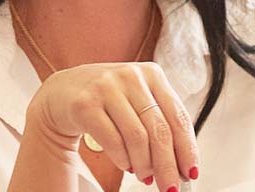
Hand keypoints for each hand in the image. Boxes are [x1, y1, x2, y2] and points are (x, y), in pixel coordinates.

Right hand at [27, 62, 198, 188]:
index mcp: (153, 74)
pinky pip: (112, 140)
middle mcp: (131, 77)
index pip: (178, 116)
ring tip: (145, 176)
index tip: (191, 171)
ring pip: (137, 137)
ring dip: (144, 165)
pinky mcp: (86, 104)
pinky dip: (123, 159)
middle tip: (170, 186)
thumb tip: (180, 162)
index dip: (187, 148)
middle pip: (159, 129)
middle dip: (167, 165)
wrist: (63, 91)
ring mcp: (107, 88)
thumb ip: (159, 122)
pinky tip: (126, 166)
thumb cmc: (108, 99)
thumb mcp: (138, 99)